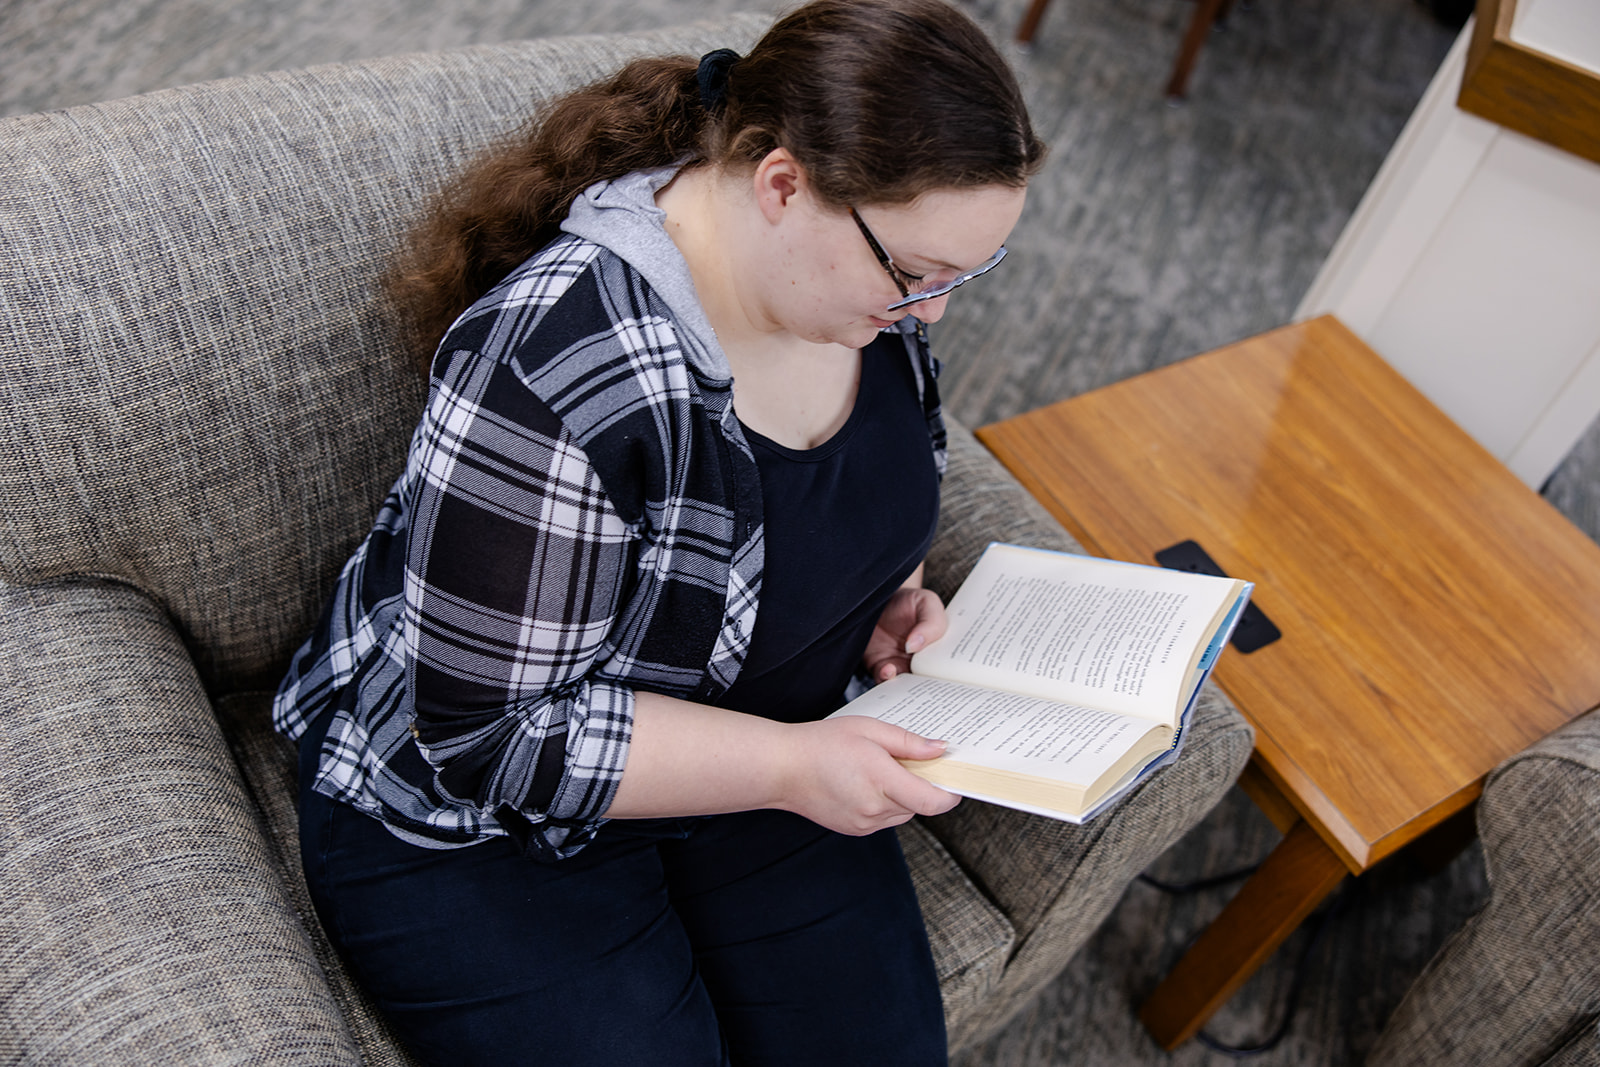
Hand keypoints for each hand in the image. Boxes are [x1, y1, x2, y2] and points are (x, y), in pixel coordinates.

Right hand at [777, 716, 959, 834]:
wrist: (782, 768)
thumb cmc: (821, 743)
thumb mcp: (869, 730)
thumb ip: (908, 742)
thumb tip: (941, 750)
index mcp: (881, 780)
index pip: (932, 801)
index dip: (950, 792)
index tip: (956, 778)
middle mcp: (874, 808)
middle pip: (920, 805)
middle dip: (924, 785)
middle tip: (913, 761)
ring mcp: (864, 823)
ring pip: (904, 813)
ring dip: (905, 795)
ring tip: (884, 770)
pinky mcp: (855, 829)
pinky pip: (885, 818)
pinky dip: (887, 803)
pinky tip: (869, 783)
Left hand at [862, 586, 946, 682]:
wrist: (879, 598)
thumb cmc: (909, 601)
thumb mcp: (926, 602)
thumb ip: (929, 622)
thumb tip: (915, 645)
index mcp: (940, 651)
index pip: (950, 670)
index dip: (952, 679)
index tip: (952, 681)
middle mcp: (922, 663)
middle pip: (929, 683)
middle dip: (930, 689)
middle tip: (930, 687)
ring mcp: (901, 666)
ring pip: (907, 686)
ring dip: (907, 688)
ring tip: (907, 680)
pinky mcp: (880, 666)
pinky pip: (883, 679)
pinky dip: (886, 679)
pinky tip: (888, 670)